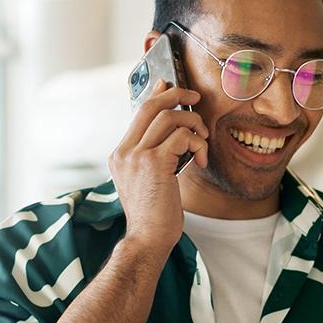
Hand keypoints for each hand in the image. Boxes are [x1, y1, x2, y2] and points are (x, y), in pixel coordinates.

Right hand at [108, 80, 208, 253]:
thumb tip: (173, 134)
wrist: (148, 238)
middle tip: (195, 98)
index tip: (169, 84)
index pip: (138, 113)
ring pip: (169, 117)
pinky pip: (182, 136)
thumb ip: (154, 157)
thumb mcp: (148, 181)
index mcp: (119, 155)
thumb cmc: (154, 215)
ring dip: (194, 124)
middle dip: (176, 95)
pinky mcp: (153, 162)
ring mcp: (136, 156)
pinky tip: (200, 158)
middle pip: (150, 105)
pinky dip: (197, 142)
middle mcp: (124, 152)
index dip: (156, 94)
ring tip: (203, 141)